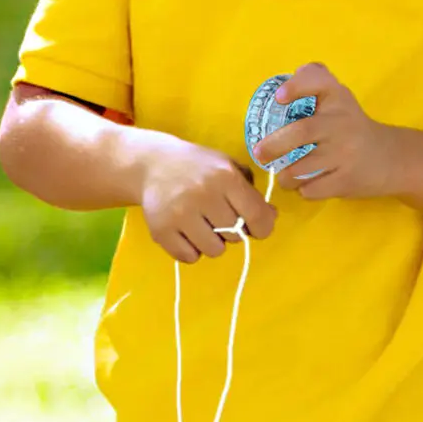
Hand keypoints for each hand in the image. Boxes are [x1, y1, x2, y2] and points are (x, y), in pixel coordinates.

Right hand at [141, 136, 278, 263]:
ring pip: (214, 250)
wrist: (152, 164)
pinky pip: (189, 257)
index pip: (257, 216)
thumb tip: (270, 218)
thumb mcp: (228, 167)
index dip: (262, 228)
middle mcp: (202, 194)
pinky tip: (186, 233)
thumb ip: (251, 192)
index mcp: (224, 176)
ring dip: (212, 242)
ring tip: (202, 226)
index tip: (256, 228)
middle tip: (218, 218)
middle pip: (235, 236)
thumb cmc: (198, 167)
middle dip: (232, 231)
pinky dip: (191, 250)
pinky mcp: (160, 229)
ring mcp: (179, 213)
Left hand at [250, 62, 402, 200]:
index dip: (297, 87)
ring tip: (284, 174)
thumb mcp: (339, 99)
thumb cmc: (351, 127)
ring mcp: (346, 154)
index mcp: (338, 98)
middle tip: (259, 153)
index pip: (318, 82)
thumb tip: (280, 84)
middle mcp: (342, 123)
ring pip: (301, 168)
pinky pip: (311, 189)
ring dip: (285, 175)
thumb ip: (314, 83)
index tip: (279, 98)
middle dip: (273, 145)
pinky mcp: (348, 181)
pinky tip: (305, 184)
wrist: (394, 158)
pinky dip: (301, 190)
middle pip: (301, 132)